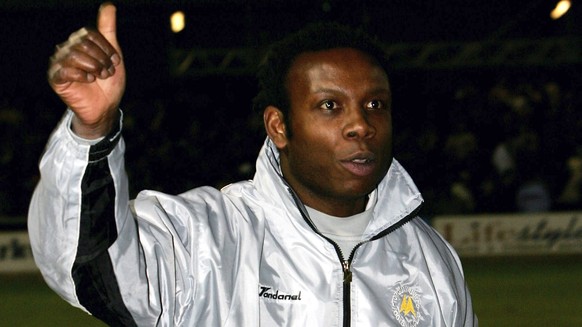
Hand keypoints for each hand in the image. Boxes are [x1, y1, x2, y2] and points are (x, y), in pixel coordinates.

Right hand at [48, 3, 125, 138]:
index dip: (106, 47)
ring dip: (94, 68)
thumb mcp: (112, 53)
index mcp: (79, 41)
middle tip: (106, 73)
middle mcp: (66, 48)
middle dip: (101, 59)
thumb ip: (108, 30)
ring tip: (99, 77)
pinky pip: (66, 70)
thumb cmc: (108, 81)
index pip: (90, 33)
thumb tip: (108, 5)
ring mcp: (59, 63)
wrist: (106, 106)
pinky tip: (89, 81)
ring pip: (75, 55)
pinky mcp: (55, 78)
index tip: (114, 61)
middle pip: (83, 43)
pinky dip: (83, 76)